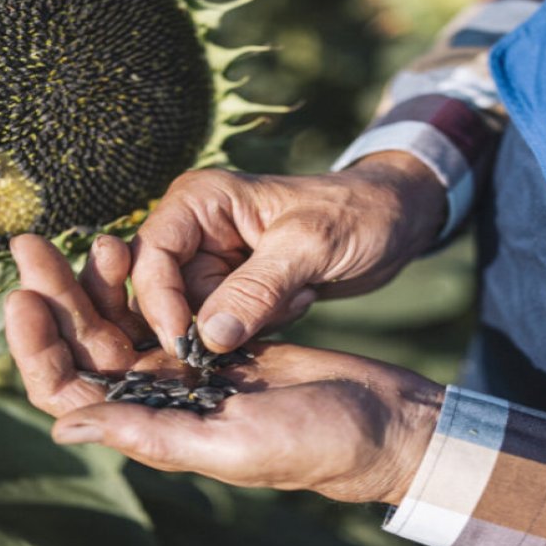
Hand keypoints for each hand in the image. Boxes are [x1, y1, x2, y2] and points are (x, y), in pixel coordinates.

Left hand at [5, 234, 443, 503]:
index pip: (69, 391)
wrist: (379, 420)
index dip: (37, 346)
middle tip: (29, 245)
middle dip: (53, 296)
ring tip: (78, 236)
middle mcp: (159, 399)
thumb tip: (66, 423)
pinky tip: (128, 247)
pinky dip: (139, 280)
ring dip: (91, 282)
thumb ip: (154, 434)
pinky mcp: (214, 340)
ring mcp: (185, 369)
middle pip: (84, 346)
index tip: (23, 296)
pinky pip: (159, 307)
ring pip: (119, 322)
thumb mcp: (233, 442)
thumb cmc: (316, 440)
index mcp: (153, 428)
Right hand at [131, 151, 445, 355]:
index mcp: (198, 201)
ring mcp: (214, 264)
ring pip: (198, 320)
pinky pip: (226, 329)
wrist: (395, 220)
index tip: (189, 344)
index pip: (149, 259)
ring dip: (249, 322)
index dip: (159, 304)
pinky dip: (263, 326)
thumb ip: (257, 290)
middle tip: (277, 306)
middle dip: (216, 318)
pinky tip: (300, 298)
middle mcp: (195, 231)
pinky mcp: (235, 292)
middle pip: (166, 296)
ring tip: (297, 293)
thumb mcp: (310, 246)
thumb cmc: (357, 214)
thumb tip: (207, 337)